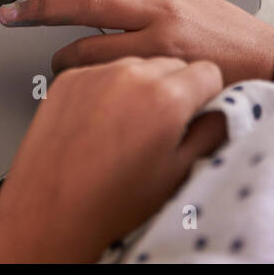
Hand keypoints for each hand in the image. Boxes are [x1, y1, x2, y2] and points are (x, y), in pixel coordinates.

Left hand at [0, 56, 226, 262]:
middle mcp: (131, 77)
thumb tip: (221, 115)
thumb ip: (208, 135)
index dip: (207, 94)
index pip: (207, 71)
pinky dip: (106, 89)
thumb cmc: (110, 202)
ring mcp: (96, 74)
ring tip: (127, 126)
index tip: (198, 110)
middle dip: (173, 88)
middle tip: (161, 123)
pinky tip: (100, 122)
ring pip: (134, 64)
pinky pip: (100, 71)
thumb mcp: (177, 174)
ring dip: (139, 85)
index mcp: (167, 98)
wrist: (51, 211)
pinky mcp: (69, 80)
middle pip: (171, 63)